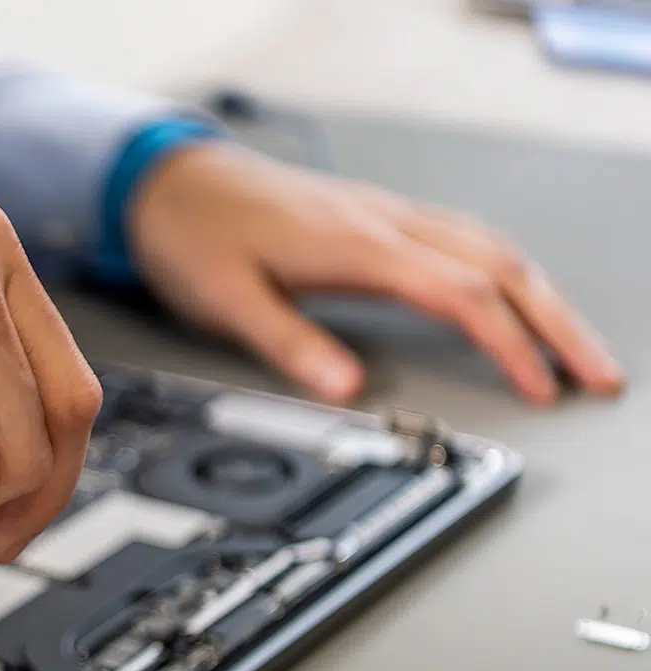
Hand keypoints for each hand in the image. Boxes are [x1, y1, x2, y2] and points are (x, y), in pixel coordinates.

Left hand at [127, 141, 622, 403]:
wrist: (169, 182)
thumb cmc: (195, 238)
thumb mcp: (227, 302)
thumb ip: (290, 344)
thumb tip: (348, 388)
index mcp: (358, 246)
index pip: (463, 295)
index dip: (511, 346)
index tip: (541, 391)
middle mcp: (385, 223)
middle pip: (501, 266)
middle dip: (557, 323)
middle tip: (597, 373)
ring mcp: (386, 216)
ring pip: (492, 247)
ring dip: (541, 295)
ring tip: (574, 346)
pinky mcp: (377, 218)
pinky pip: (466, 237)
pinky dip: (507, 271)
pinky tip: (515, 294)